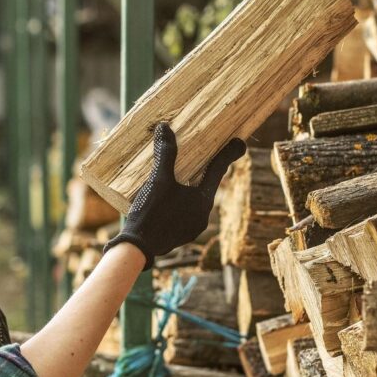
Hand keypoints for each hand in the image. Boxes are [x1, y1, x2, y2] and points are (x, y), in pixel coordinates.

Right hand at [104, 123, 245, 268]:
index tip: (239, 143)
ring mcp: (191, 228)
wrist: (137, 248)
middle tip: (204, 154)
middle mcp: (202, 216)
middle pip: (207, 185)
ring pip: (194, 199)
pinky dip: (180, 199)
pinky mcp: (179, 234)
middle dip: (205, 170)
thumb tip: (165, 128)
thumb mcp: (158, 180)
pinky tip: (168, 195)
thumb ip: (165, 154)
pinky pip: (184, 210)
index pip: (218, 171)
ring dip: (190, 186)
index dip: (228, 154)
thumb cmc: (151, 213)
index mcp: (203, 201)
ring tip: (179, 174)